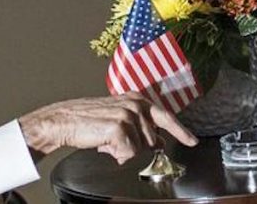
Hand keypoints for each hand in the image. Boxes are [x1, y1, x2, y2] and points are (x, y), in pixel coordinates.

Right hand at [18, 92, 197, 163]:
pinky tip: (104, 145)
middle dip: (138, 148)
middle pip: (153, 140)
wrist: (64, 120)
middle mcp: (136, 104)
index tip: (192, 141)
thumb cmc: (88, 120)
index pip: (165, 117)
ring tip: (107, 141)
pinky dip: (117, 155)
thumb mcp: (119, 118)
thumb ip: (141, 127)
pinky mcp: (120, 127)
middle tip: (117, 145)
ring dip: (124, 151)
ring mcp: (129, 115)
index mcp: (137, 100)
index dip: (180, 131)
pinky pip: (129, 153)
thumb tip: (159, 142)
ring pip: (141, 149)